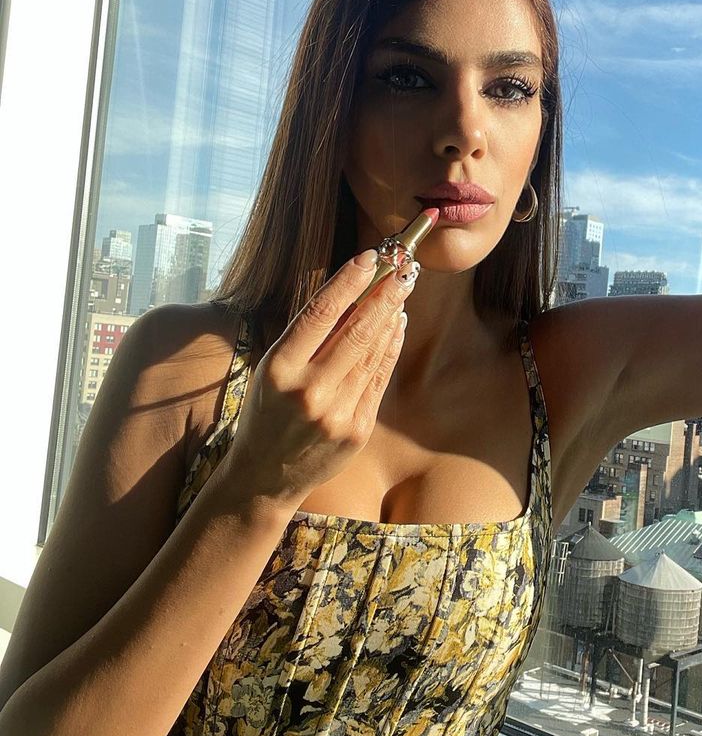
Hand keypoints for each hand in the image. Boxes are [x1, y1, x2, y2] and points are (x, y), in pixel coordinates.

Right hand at [223, 250, 419, 510]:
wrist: (264, 477)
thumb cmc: (266, 412)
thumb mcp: (271, 369)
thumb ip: (306, 337)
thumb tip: (349, 292)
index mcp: (279, 369)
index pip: (319, 314)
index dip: (348, 282)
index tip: (368, 258)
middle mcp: (308, 391)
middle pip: (355, 331)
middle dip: (382, 295)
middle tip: (401, 269)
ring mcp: (336, 413)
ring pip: (372, 353)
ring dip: (390, 317)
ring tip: (402, 291)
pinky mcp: (357, 430)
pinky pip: (379, 378)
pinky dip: (390, 348)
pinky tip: (397, 326)